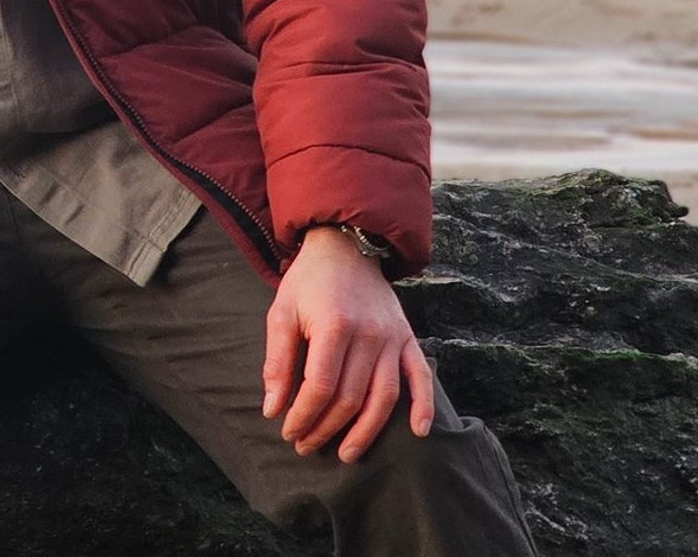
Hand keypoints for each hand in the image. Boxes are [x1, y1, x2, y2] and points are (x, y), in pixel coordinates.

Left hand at [261, 226, 435, 461]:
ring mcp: (392, 337)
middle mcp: (369, 333)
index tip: (289, 431)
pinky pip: (421, 376)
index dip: (304, 415)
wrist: (345, 244)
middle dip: (326, 428)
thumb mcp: (282, 312)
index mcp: (334, 325)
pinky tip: (419, 432)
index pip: (321, 386)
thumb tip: (273, 409)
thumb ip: (278, 361)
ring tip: (347, 453)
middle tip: (308, 445)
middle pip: (350, 397)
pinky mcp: (408, 337)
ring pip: (384, 397)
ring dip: (366, 431)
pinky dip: (424, 405)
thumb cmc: (308, 282)